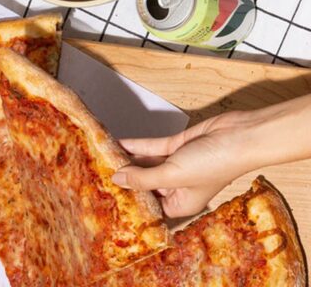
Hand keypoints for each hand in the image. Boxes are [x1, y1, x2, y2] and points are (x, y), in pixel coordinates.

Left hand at [112, 94, 310, 217]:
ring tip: (105, 156)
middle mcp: (178, 186)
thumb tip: (117, 179)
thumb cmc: (215, 163)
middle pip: (145, 183)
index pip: (149, 206)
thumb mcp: (173, 175)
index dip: (130, 201)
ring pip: (147, 163)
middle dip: (126, 177)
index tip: (109, 196)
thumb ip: (143, 178)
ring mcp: (177, 164)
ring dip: (128, 159)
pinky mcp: (178, 145)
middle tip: (101, 173)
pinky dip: (137, 145)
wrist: (239, 134)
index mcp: (180, 203)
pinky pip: (153, 147)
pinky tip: (119, 143)